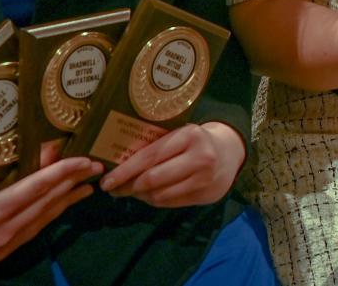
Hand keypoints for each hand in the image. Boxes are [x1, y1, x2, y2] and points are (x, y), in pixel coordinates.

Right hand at [0, 158, 100, 263]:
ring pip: (44, 220)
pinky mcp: (0, 255)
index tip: (85, 160)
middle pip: (46, 205)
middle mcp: (0, 234)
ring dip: (67, 201)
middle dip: (73, 184)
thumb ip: (8, 165)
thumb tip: (44, 146)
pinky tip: (64, 202)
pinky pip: (33, 230)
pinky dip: (50, 214)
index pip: (37, 189)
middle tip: (96, 165)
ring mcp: (2, 248)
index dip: (65, 172)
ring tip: (88, 184)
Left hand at [99, 121, 244, 206]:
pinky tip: (148, 195)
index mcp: (189, 136)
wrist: (230, 150)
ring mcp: (204, 180)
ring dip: (140, 196)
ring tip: (130, 191)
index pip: (149, 157)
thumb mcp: (179, 134)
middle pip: (153, 179)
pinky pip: (171, 203)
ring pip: (160, 195)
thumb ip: (157, 145)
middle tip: (113, 189)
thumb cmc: (196, 140)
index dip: (125, 171)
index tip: (107, 181)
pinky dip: (155, 200)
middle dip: (128, 186)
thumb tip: (119, 162)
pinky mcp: (206, 196)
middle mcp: (199, 158)